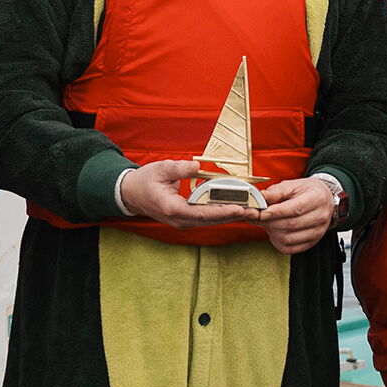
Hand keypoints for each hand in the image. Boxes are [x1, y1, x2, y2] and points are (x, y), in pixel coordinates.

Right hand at [117, 157, 262, 227]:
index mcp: (172, 208)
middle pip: (210, 219)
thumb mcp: (160, 169)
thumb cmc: (145, 181)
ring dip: (230, 216)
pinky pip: (206, 218)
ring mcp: (182, 221)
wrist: (131, 194)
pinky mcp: (186, 219)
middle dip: (233, 215)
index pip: (201, 212)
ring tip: (251, 210)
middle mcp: (179, 219)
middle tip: (254, 210)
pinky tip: (236, 209)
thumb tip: (196, 165)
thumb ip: (179, 168)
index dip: (222, 211)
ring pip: (210, 221)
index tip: (239, 208)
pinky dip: (221, 214)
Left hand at [256, 176, 338, 254]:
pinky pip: (291, 248)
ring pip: (289, 238)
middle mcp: (320, 216)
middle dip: (271, 222)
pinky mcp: (312, 242)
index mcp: (317, 198)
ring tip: (268, 223)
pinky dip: (278, 242)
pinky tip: (275, 232)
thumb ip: (276, 192)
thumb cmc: (307, 191)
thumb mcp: (292, 185)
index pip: (296, 208)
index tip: (262, 212)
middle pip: (291, 224)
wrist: (324, 199)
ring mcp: (318, 231)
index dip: (276, 212)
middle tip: (259, 217)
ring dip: (273, 232)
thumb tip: (260, 197)